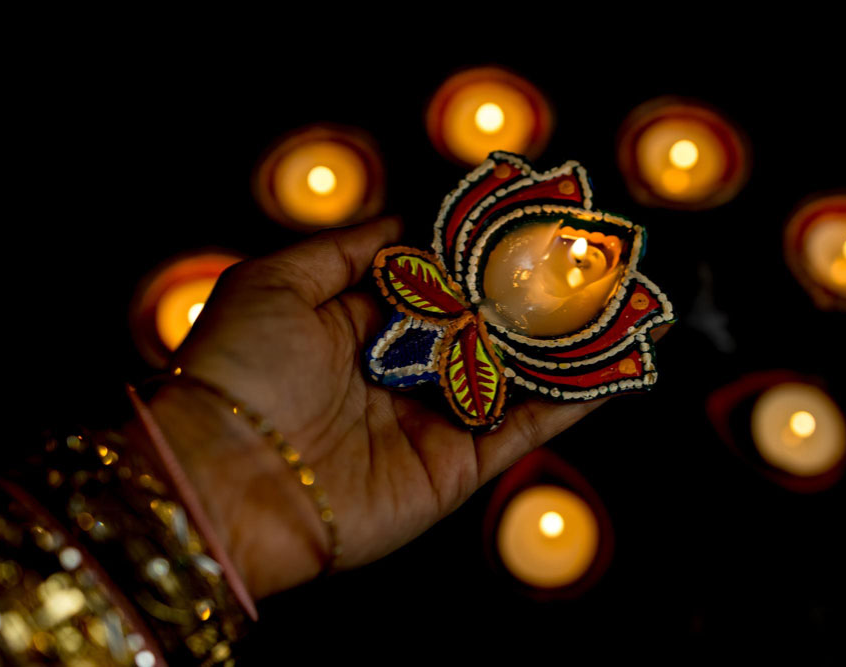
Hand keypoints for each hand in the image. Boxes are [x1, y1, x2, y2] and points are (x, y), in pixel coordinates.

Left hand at [135, 217, 606, 598]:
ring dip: (564, 347)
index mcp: (357, 330)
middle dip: (532, 299)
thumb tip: (407, 221)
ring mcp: (429, 424)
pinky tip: (613, 367)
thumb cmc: (239, 368)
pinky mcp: (453, 471)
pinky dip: (570, 403)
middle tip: (589, 262)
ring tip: (620, 308)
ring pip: (512, 379)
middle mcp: (398, 376)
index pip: (434, 286)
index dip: (479, 256)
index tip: (527, 223)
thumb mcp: (275, 280)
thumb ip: (347, 250)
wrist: (225, 478)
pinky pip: (522, 431)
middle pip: (481, 331)